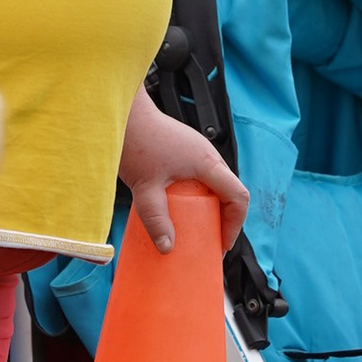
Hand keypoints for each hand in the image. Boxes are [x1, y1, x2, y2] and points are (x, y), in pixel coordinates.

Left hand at [121, 86, 247, 251]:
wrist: (122, 114)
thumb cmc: (136, 141)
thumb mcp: (146, 188)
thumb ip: (156, 218)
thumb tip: (167, 247)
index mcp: (207, 163)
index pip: (238, 196)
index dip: (235, 223)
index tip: (222, 243)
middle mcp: (206, 156)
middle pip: (227, 193)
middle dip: (222, 220)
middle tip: (207, 241)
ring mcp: (194, 152)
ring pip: (212, 185)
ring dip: (207, 208)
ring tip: (191, 229)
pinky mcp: (182, 151)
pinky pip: (198, 178)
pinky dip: (194, 197)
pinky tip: (174, 207)